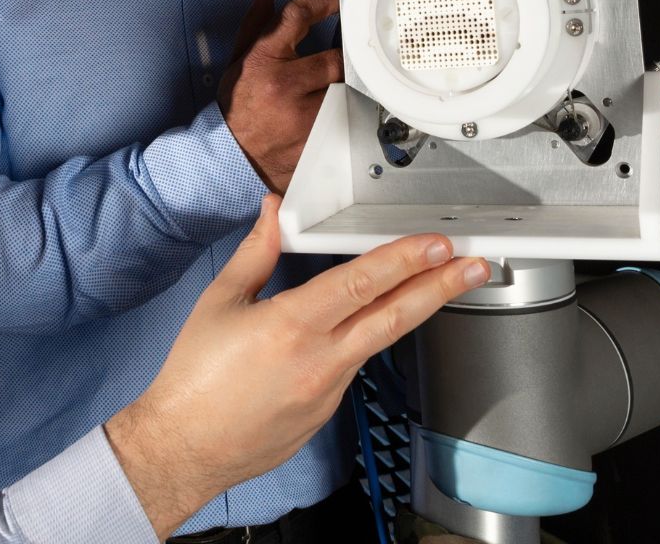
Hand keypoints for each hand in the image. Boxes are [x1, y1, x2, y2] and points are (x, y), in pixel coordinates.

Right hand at [105, 196, 487, 536]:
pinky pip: (356, 365)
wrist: (184, 447)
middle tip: (475, 265)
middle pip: (395, 316)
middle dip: (442, 287)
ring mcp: (327, 390)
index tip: (436, 244)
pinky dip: (369, 339)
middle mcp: (318, 360)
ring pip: (382, 340)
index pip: (361, 282)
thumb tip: (272, 213)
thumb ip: (256, 253)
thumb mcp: (220, 301)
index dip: (405, 259)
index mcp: (291, 325)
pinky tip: (372, 324)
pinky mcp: (326, 411)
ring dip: (416, 309)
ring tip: (445, 287)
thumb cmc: (194, 379)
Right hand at [218, 0, 343, 191]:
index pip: (298, 16)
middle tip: (346, 60)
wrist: (230, 156)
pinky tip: (336, 112)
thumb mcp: (237, 63)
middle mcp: (284, 84)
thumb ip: (254, 28)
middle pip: (336, 58)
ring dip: (345, 87)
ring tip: (333, 90)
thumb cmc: (236, 106)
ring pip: (345, 89)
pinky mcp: (317, 138)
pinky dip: (345, 111)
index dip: (325, 0)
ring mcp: (303, 114)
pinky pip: (344, 116)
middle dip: (344, 59)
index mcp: (263, 59)